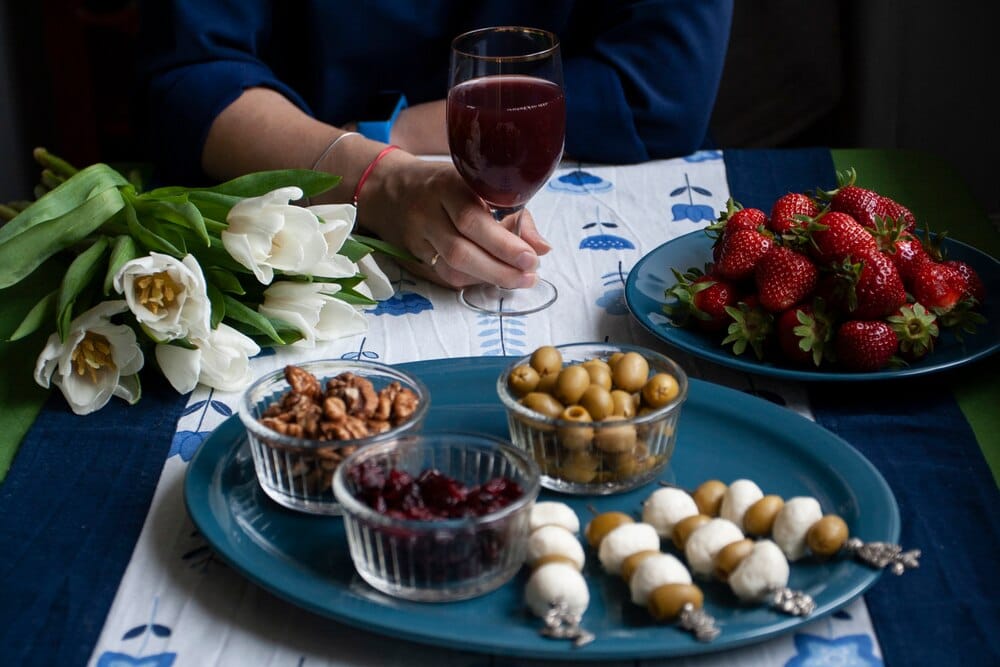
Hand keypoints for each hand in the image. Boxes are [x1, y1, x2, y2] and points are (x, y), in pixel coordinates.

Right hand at [355, 150, 550, 289]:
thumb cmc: (446, 184)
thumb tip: (543, 248)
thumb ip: (514, 215)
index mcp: (448, 186)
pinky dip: (470, 281)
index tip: (532, 257)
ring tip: (517, 281)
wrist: (390, 188)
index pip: (473, 219)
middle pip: (460, 250)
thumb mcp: (480, 185)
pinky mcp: (412, 255)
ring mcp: (417, 237)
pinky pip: (442, 275)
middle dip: (499, 269)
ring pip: (450, 267)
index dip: (503, 243)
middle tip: (529, 277)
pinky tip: (490, 279)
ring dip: (487, 279)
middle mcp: (428, 212)